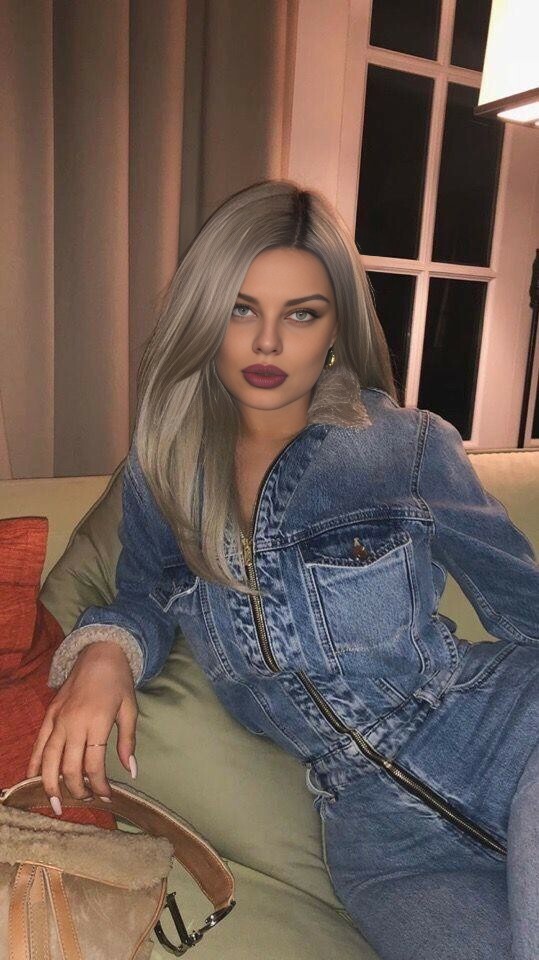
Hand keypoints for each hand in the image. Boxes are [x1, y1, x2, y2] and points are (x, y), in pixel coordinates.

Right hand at [26, 641, 138, 813]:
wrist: (100, 653)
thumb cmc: (118, 682)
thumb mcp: (130, 710)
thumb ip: (128, 741)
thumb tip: (131, 771)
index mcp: (97, 722)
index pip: (94, 764)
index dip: (99, 785)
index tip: (107, 796)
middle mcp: (73, 723)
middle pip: (69, 767)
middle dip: (77, 790)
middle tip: (86, 801)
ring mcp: (58, 719)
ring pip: (48, 759)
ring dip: (51, 785)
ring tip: (56, 805)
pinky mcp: (49, 714)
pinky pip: (38, 744)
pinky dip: (33, 764)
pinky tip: (31, 781)